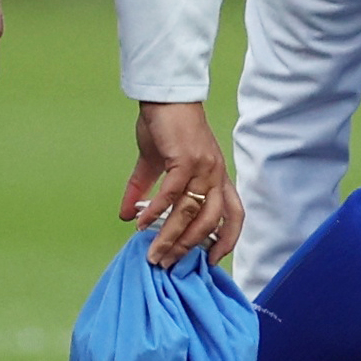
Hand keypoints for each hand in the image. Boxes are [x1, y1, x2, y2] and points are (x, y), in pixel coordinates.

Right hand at [122, 99, 239, 267]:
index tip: (213, 262)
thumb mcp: (156, 164)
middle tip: (167, 264)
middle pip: (210, 222)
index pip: (234, 215)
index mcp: (217, 178)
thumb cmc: (166, 127)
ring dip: (171, 236)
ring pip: (191, 212)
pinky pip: (173, 193)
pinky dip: (157, 211)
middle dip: (188, 248)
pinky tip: (141, 224)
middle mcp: (216, 175)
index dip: (228, 239)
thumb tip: (126, 217)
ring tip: (153, 254)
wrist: (165, 96)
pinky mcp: (186, 159)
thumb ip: (144, 191)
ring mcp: (204, 167)